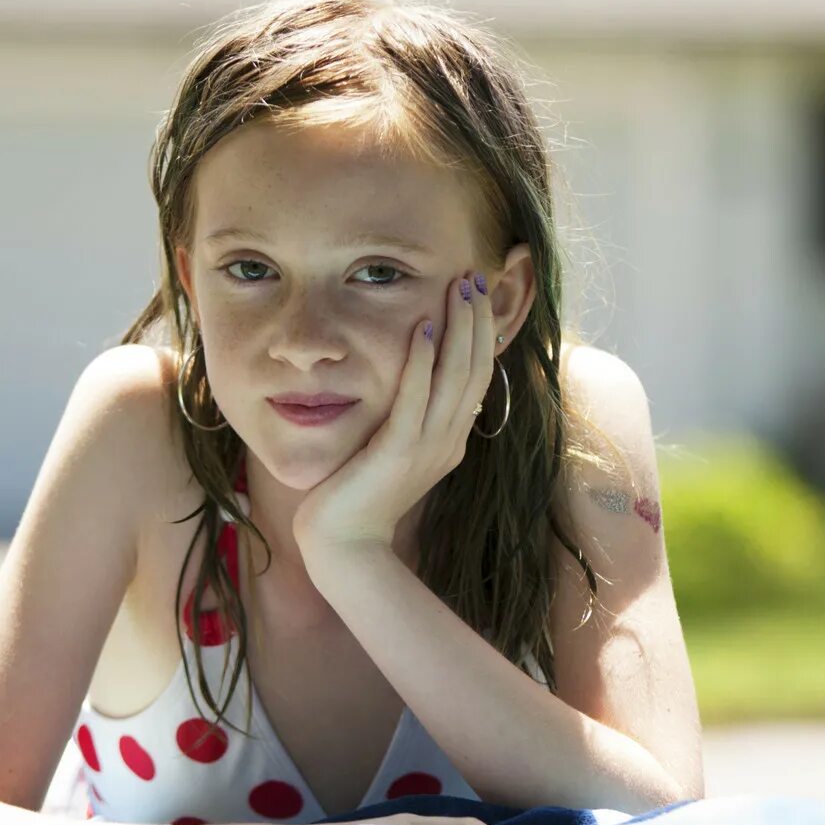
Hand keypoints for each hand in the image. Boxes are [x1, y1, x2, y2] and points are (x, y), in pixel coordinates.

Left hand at [291, 268, 496, 559]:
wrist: (344, 547)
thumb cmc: (357, 499)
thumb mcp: (393, 453)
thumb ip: (409, 421)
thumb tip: (414, 384)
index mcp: (450, 440)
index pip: (477, 376)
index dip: (480, 334)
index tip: (476, 295)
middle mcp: (448, 441)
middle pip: (474, 369)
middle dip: (477, 320)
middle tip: (475, 276)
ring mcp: (427, 447)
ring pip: (455, 377)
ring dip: (459, 328)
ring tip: (459, 288)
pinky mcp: (398, 452)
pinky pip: (416, 399)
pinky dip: (422, 361)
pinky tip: (424, 327)